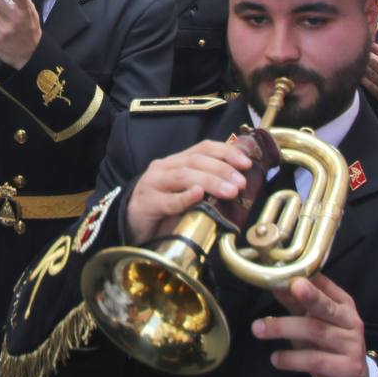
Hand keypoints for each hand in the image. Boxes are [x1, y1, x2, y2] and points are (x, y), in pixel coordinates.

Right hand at [125, 139, 251, 242]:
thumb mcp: (187, 195)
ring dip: (210, 182)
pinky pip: (167, 200)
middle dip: (222, 169)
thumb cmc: (163, 212)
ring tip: (229, 191)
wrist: (130, 228)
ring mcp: (152, 184)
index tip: (247, 164)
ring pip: (183, 176)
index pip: (203, 148)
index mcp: (176, 162)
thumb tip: (239, 186)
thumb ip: (206, 188)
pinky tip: (198, 195)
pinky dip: (184, 197)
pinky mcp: (145, 203)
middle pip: (195, 161)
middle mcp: (163, 168)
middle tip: (240, 183)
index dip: (226, 152)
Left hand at [253, 273, 368, 376]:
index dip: (306, 278)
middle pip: (326, 307)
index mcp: (342, 305)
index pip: (325, 286)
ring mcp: (352, 345)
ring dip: (284, 328)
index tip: (283, 270)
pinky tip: (275, 359)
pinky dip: (292, 359)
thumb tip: (274, 284)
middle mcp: (351, 321)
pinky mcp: (348, 369)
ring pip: (316, 331)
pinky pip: (316, 360)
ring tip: (257, 328)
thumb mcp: (310, 323)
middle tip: (291, 287)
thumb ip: (296, 305)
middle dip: (308, 296)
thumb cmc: (326, 348)